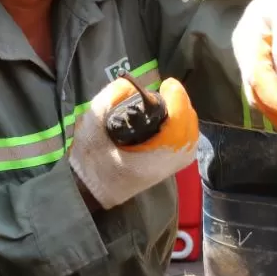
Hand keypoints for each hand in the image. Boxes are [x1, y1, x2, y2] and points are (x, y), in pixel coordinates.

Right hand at [69, 77, 199, 209]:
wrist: (86, 190)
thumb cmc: (88, 160)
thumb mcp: (90, 126)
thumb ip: (108, 101)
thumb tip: (129, 86)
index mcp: (146, 162)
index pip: (177, 131)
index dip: (178, 104)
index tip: (167, 85)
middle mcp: (161, 168)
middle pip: (188, 135)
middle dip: (182, 108)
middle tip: (167, 91)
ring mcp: (165, 171)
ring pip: (189, 141)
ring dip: (184, 117)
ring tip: (170, 101)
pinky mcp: (164, 169)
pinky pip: (184, 147)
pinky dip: (183, 129)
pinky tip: (171, 118)